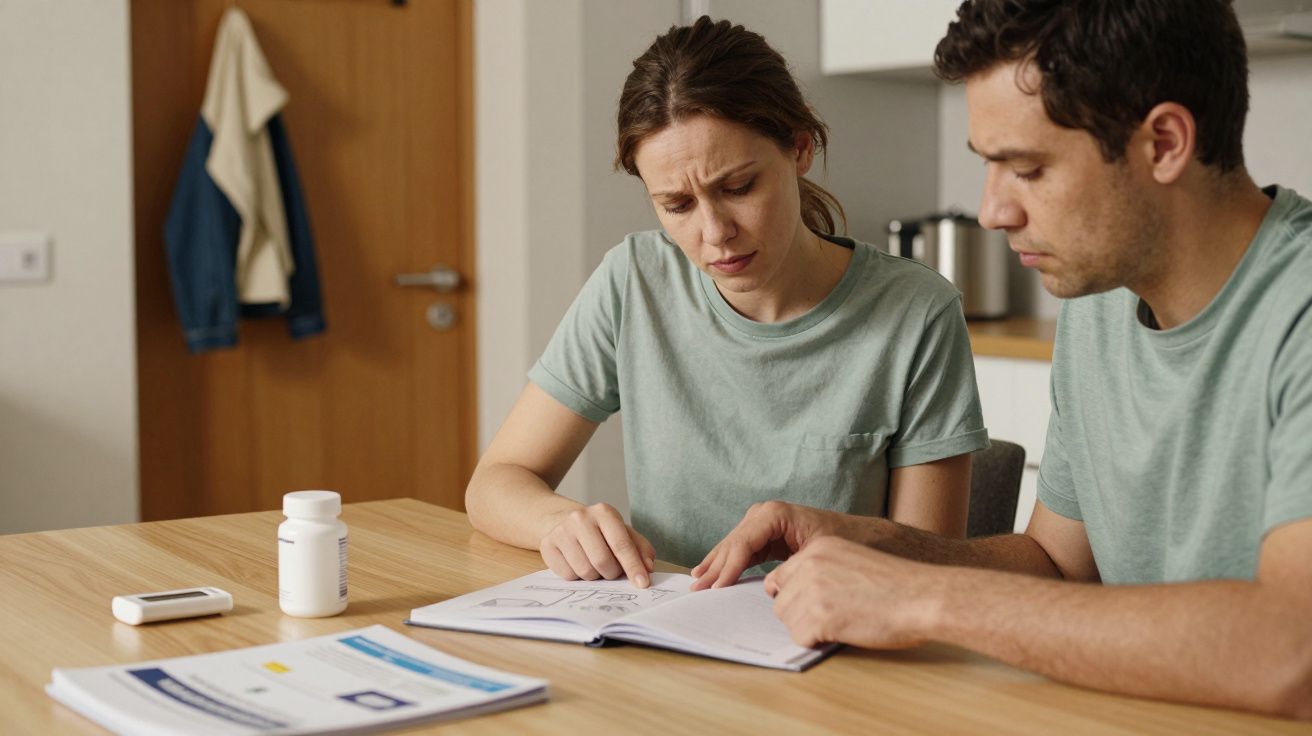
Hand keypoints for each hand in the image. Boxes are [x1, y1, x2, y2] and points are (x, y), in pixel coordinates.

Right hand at [540, 503, 656, 587]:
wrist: (564, 521)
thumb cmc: (600, 532)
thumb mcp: (623, 533)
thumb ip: (640, 548)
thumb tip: (648, 567)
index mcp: (604, 512)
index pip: (621, 545)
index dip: (633, 567)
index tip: (642, 584)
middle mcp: (581, 518)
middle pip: (602, 562)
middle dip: (612, 573)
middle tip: (611, 570)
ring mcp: (561, 531)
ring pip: (585, 571)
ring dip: (594, 576)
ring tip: (593, 564)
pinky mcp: (547, 545)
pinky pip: (568, 576)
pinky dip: (577, 576)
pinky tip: (577, 563)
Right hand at [690, 501, 882, 589]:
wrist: (864, 536)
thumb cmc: (846, 543)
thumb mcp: (818, 554)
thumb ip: (791, 568)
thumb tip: (771, 587)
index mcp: (776, 514)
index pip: (742, 543)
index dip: (727, 567)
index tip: (716, 589)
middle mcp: (765, 513)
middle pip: (732, 543)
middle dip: (714, 567)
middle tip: (696, 589)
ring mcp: (764, 521)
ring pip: (732, 546)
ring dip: (715, 565)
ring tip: (696, 582)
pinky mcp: (766, 533)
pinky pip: (741, 549)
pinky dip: (727, 562)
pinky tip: (712, 573)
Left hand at [763, 536, 941, 649]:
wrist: (923, 597)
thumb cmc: (899, 585)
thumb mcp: (854, 561)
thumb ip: (823, 571)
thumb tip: (795, 596)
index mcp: (820, 547)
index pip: (781, 576)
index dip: (793, 596)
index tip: (810, 606)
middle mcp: (811, 564)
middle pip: (780, 600)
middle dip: (799, 615)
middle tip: (829, 620)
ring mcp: (813, 590)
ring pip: (787, 620)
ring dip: (808, 629)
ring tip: (840, 625)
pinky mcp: (820, 616)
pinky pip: (800, 637)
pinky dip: (816, 642)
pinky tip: (841, 634)